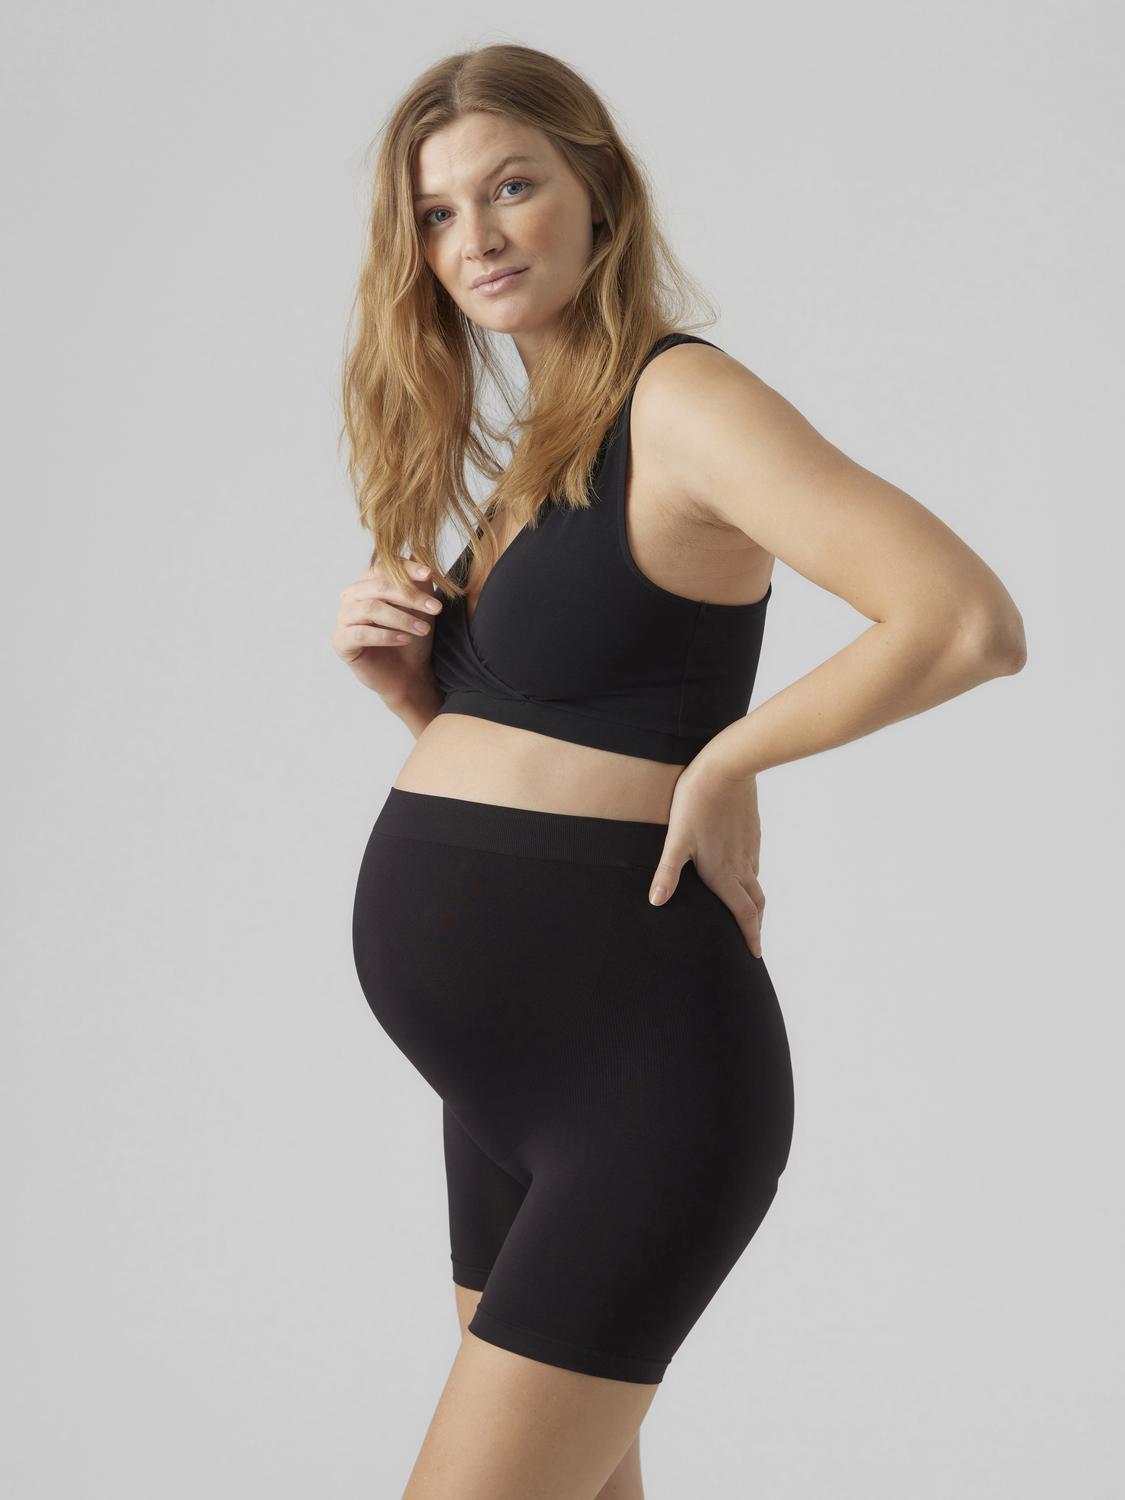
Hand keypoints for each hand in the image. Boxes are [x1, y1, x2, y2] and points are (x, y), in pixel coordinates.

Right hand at [332, 553, 443, 701]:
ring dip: (401, 618)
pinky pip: (361, 633)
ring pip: (370, 608)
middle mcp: (351, 596)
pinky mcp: (341, 642)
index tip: (430, 574)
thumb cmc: (413, 638)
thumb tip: (422, 548)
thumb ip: (419, 580)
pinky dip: (386, 635)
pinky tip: (405, 639)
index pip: (383, 567)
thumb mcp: (421, 607)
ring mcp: (343, 618)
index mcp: (367, 583)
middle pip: (378, 586)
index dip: (406, 569)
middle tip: (436, 608)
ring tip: (424, 629)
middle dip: (410, 596)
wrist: (409, 674)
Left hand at [648, 760, 765, 957]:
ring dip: (755, 903)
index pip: (743, 914)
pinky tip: (743, 872)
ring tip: (749, 912)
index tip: (754, 955)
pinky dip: (752, 878)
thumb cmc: (697, 803)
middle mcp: (741, 864)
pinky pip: (755, 862)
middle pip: (756, 903)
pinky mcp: (752, 831)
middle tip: (754, 941)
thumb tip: (656, 902)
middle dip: (756, 925)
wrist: (728, 768)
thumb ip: (667, 873)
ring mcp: (749, 847)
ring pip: (756, 883)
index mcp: (723, 873)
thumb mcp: (676, 839)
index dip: (750, 936)